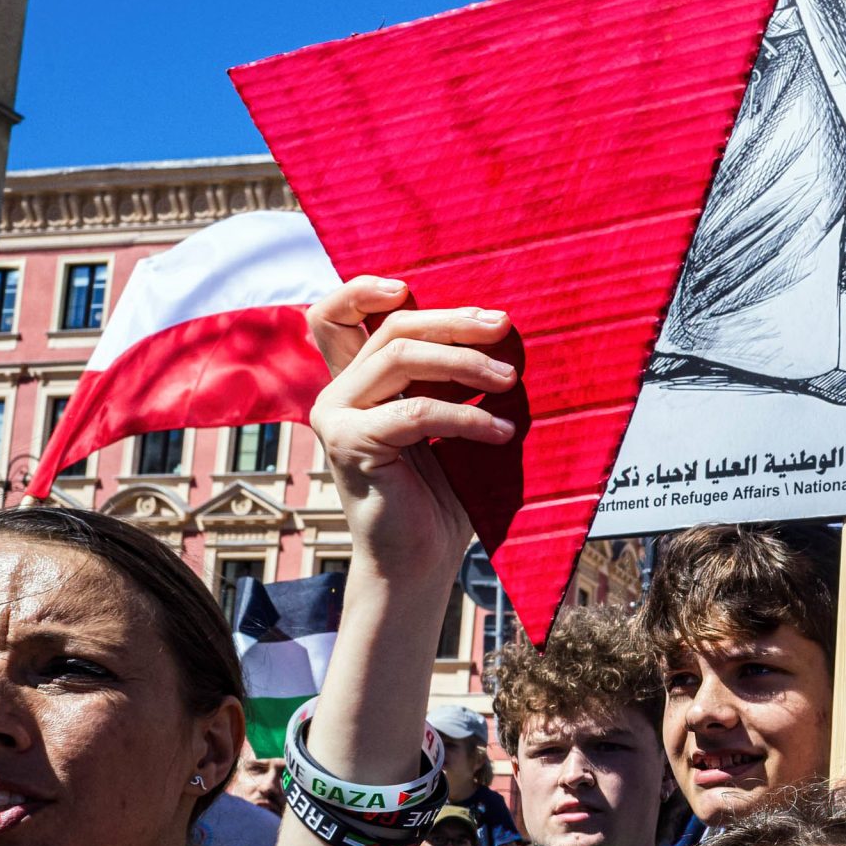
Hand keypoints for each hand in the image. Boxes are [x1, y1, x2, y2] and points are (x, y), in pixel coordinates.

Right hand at [305, 278, 518, 600]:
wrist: (423, 560)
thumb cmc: (446, 493)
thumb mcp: (450, 423)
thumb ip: (450, 380)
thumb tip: (502, 332)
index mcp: (358, 381)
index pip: (335, 315)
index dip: (363, 289)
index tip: (411, 286)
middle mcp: (339, 392)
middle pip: (390, 328)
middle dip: (453, 322)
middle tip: (504, 329)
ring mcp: (337, 416)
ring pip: (399, 359)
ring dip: (464, 364)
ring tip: (509, 382)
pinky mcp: (349, 444)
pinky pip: (414, 412)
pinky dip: (464, 417)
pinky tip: (500, 432)